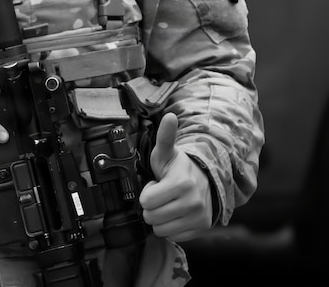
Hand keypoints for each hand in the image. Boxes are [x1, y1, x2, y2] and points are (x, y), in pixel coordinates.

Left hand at [139, 112, 213, 241]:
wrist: (205, 180)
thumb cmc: (179, 167)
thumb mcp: (167, 152)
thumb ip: (165, 136)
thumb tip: (169, 116)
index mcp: (181, 183)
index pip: (146, 201)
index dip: (147, 192)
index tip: (156, 184)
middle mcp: (192, 202)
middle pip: (151, 216)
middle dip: (152, 205)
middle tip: (162, 193)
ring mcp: (198, 217)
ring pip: (161, 229)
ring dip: (160, 217)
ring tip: (169, 202)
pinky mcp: (201, 228)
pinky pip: (173, 236)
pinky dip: (171, 226)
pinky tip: (176, 212)